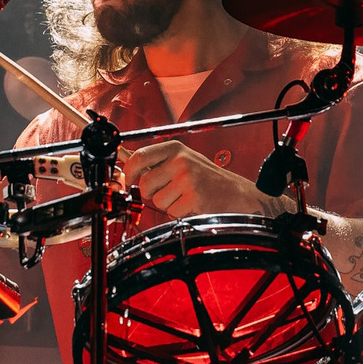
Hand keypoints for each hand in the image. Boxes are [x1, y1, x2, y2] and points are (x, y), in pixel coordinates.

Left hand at [121, 140, 271, 218]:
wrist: (237, 194)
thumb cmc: (208, 180)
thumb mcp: (183, 162)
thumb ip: (157, 164)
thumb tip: (125, 168)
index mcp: (175, 149)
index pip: (139, 156)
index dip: (128, 171)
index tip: (128, 180)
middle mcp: (181, 160)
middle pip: (145, 184)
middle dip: (153, 194)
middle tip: (171, 192)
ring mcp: (188, 178)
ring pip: (157, 201)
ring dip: (168, 205)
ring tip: (185, 197)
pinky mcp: (194, 197)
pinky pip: (171, 212)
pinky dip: (180, 214)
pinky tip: (193, 205)